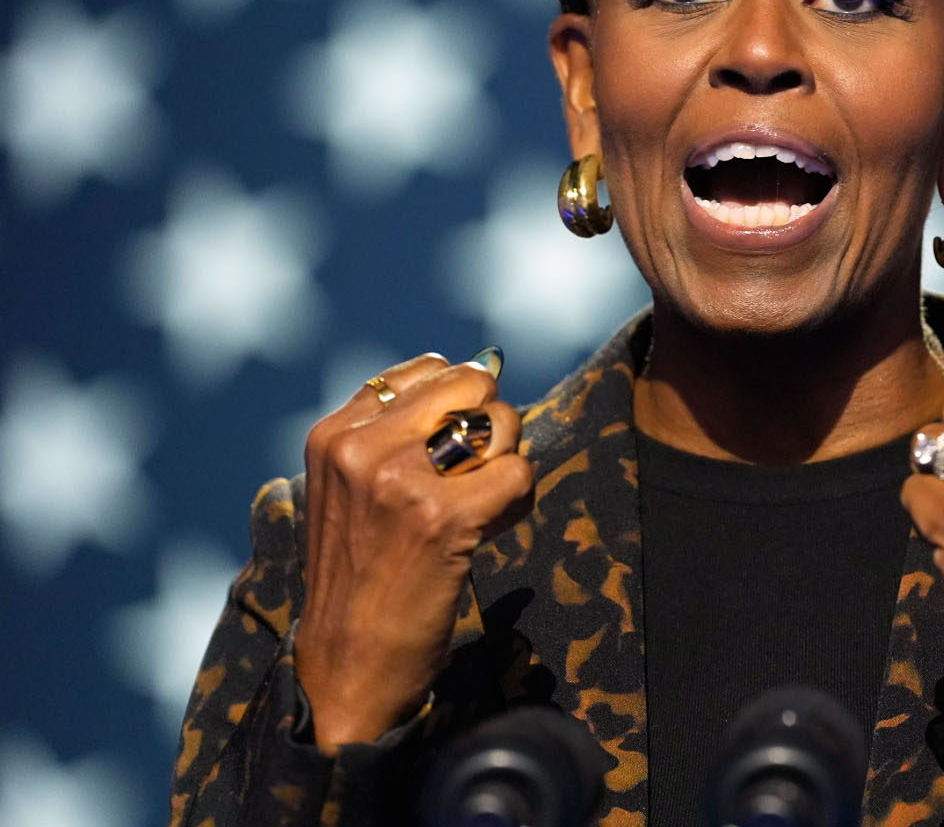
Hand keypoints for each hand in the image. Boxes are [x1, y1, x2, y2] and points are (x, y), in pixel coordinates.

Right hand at [292, 352, 532, 749]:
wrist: (346, 666)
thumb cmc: (361, 576)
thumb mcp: (350, 488)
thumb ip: (399, 430)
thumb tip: (485, 366)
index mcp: (334, 433)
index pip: (430, 369)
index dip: (459, 408)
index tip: (447, 455)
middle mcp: (361, 447)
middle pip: (473, 386)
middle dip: (490, 429)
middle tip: (472, 481)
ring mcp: (400, 480)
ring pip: (501, 425)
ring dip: (506, 467)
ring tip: (475, 510)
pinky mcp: (442, 518)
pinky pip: (518, 474)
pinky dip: (518, 502)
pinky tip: (488, 531)